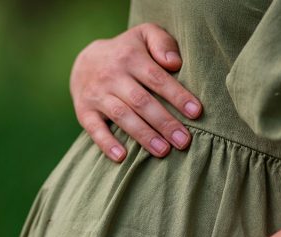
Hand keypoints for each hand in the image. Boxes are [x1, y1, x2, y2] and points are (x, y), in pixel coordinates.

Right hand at [69, 23, 201, 161]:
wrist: (84, 61)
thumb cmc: (126, 52)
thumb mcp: (143, 36)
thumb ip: (162, 42)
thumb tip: (175, 63)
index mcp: (130, 57)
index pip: (157, 78)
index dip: (177, 96)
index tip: (196, 113)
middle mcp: (112, 76)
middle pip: (141, 101)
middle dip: (164, 122)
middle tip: (183, 141)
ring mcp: (96, 95)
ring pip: (122, 116)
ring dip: (143, 135)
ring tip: (163, 151)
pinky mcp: (84, 111)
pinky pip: (94, 129)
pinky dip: (106, 143)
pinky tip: (122, 157)